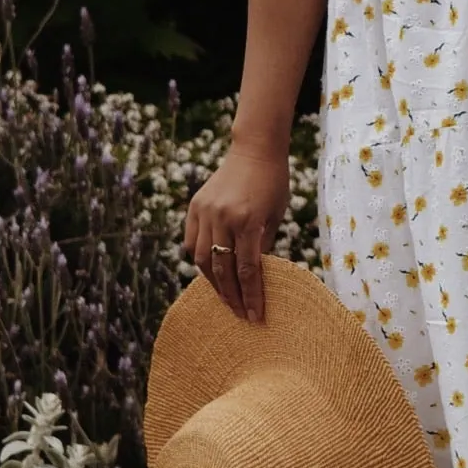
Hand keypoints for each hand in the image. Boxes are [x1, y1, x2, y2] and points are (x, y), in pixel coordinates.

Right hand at [182, 141, 290, 322]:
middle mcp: (223, 218)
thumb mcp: (275, 216)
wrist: (255, 150)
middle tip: (241, 315)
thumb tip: (253, 276)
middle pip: (223, 269)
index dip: (251, 296)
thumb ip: (262, 246)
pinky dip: (200, 259)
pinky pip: (192, 241)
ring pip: (202, 258)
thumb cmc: (274, 183)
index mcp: (248, 221)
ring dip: (213, 282)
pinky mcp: (195, 206)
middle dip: (232, 296)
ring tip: (226, 298)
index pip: (247, 270)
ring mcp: (205, 211)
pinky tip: (211, 272)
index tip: (255, 316)